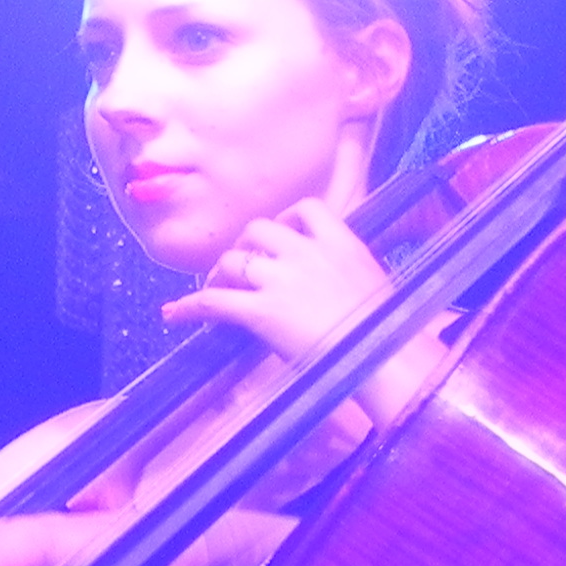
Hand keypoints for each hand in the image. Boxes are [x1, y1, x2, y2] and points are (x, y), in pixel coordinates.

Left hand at [165, 198, 389, 358]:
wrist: (385, 357)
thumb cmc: (389, 331)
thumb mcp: (376, 285)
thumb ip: (348, 273)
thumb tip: (334, 284)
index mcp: (341, 243)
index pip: (307, 209)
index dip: (286, 220)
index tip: (281, 235)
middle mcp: (306, 253)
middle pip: (258, 230)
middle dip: (246, 246)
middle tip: (243, 268)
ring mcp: (281, 281)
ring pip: (233, 260)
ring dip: (220, 273)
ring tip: (216, 288)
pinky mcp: (261, 311)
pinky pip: (214, 301)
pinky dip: (190, 307)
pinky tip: (175, 314)